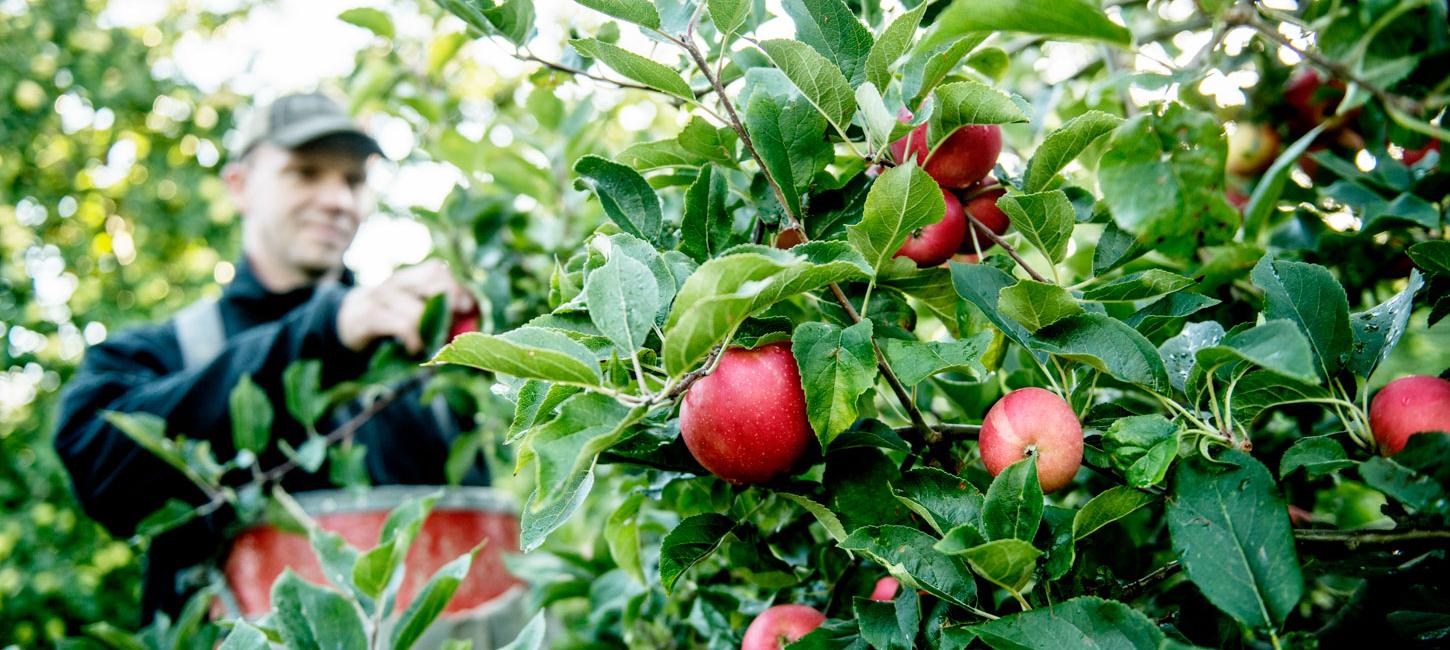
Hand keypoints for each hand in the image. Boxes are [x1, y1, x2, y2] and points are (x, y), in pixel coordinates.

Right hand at [335, 260, 474, 354]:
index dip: (456, 287)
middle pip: (433, 282)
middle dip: (449, 306)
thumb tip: (471, 320)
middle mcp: (396, 282)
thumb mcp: (411, 308)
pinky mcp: (368, 316)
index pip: (437, 269)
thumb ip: (437, 310)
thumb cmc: (389, 318)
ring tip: (432, 345)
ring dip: (431, 332)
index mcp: (409, 277)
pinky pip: (400, 325)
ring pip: (419, 310)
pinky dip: (413, 339)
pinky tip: (414, 348)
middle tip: (451, 327)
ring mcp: (380, 297)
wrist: (346, 323)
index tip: (467, 308)